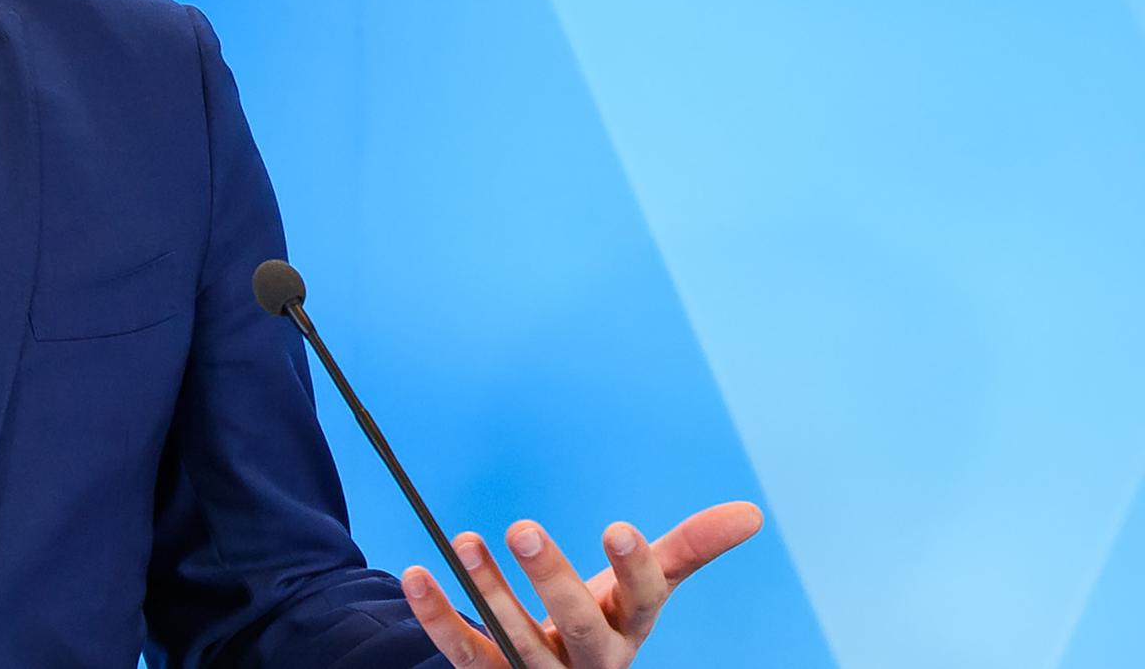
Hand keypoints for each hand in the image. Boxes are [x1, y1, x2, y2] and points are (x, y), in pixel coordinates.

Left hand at [400, 500, 762, 667]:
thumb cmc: (603, 619)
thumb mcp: (641, 587)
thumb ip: (688, 549)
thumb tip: (752, 513)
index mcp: (631, 630)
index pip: (644, 603)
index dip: (635, 571)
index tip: (618, 528)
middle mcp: (591, 661)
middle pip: (579, 629)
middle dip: (553, 582)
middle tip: (522, 527)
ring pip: (515, 642)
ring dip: (487, 592)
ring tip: (464, 539)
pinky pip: (462, 652)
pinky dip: (436, 615)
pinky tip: (414, 574)